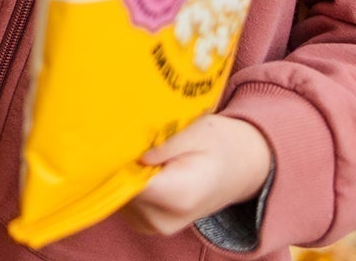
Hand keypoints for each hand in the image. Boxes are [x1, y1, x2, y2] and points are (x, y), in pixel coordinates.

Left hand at [120, 115, 273, 236]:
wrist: (241, 170)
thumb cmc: (221, 144)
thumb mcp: (199, 131)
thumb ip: (166, 143)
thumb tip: (135, 154)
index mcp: (179, 195)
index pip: (127, 181)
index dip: (116, 158)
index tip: (114, 136)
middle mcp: (164, 219)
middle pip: (120, 189)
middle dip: (118, 163)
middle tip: (128, 136)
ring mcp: (155, 226)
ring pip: (119, 195)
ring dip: (122, 173)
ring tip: (140, 151)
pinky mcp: (148, 224)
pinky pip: (124, 201)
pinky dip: (128, 183)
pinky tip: (142, 167)